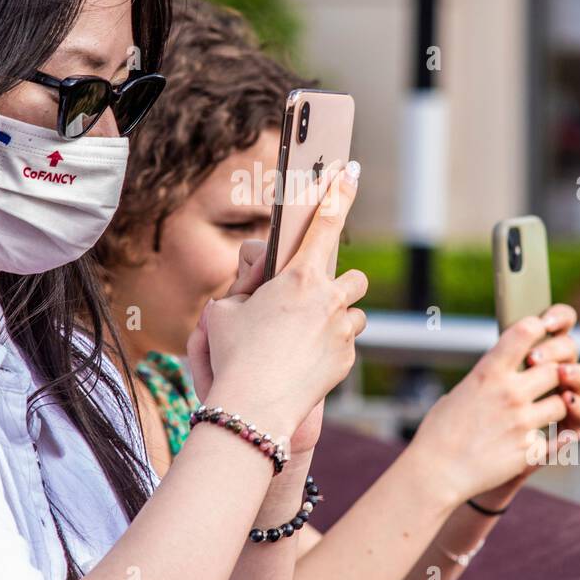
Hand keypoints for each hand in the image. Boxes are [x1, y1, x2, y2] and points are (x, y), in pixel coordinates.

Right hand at [188, 163, 367, 439]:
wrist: (254, 407)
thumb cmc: (233, 355)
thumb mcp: (225, 310)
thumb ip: (247, 290)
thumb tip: (257, 288)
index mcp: (297, 277)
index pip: (324, 224)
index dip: (339, 194)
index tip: (351, 172)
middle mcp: (327, 298)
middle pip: (352, 276)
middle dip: (339, 283)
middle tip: (317, 298)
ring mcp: (342, 329)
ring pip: (354, 311)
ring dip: (338, 317)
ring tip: (307, 336)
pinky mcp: (347, 358)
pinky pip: (347, 343)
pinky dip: (331, 348)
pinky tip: (305, 363)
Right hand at [407, 304, 579, 508]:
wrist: (436, 473)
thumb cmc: (438, 432)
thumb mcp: (458, 393)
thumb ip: (486, 380)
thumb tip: (500, 374)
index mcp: (488, 373)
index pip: (525, 332)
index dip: (538, 327)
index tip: (541, 330)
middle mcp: (509, 393)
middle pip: (555, 370)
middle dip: (553, 376)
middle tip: (546, 382)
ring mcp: (522, 423)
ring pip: (562, 404)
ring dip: (556, 408)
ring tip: (542, 414)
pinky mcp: (530, 451)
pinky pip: (559, 439)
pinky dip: (558, 438)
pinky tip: (552, 436)